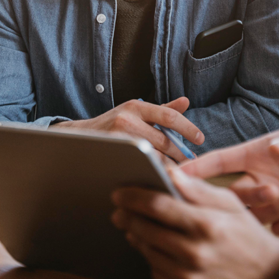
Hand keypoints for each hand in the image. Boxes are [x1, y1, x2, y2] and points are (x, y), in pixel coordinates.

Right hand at [57, 97, 204, 162]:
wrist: (78, 137)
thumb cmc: (112, 125)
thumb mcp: (135, 112)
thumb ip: (161, 110)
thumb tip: (186, 102)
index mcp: (136, 106)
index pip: (169, 116)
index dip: (188, 128)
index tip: (200, 139)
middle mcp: (127, 119)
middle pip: (164, 141)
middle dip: (181, 155)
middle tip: (191, 163)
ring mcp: (118, 137)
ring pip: (153, 157)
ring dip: (169, 166)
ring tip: (180, 172)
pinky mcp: (112, 153)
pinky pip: (139, 165)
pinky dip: (153, 171)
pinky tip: (160, 176)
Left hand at [112, 168, 278, 278]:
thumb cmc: (248, 237)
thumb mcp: (231, 205)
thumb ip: (198, 189)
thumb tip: (170, 173)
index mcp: (206, 225)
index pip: (157, 206)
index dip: (133, 197)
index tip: (119, 192)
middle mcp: (195, 254)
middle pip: (145, 230)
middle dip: (128, 217)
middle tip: (119, 209)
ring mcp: (189, 278)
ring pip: (148, 253)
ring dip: (138, 237)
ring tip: (136, 226)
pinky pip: (157, 273)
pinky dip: (153, 259)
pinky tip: (156, 248)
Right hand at [181, 117, 278, 235]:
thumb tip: (276, 147)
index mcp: (256, 153)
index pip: (219, 162)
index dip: (196, 168)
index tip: (173, 174)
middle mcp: (260, 177)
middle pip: (232, 196)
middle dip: (245, 197)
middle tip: (270, 189)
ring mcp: (274, 199)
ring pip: (256, 215)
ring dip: (274, 208)